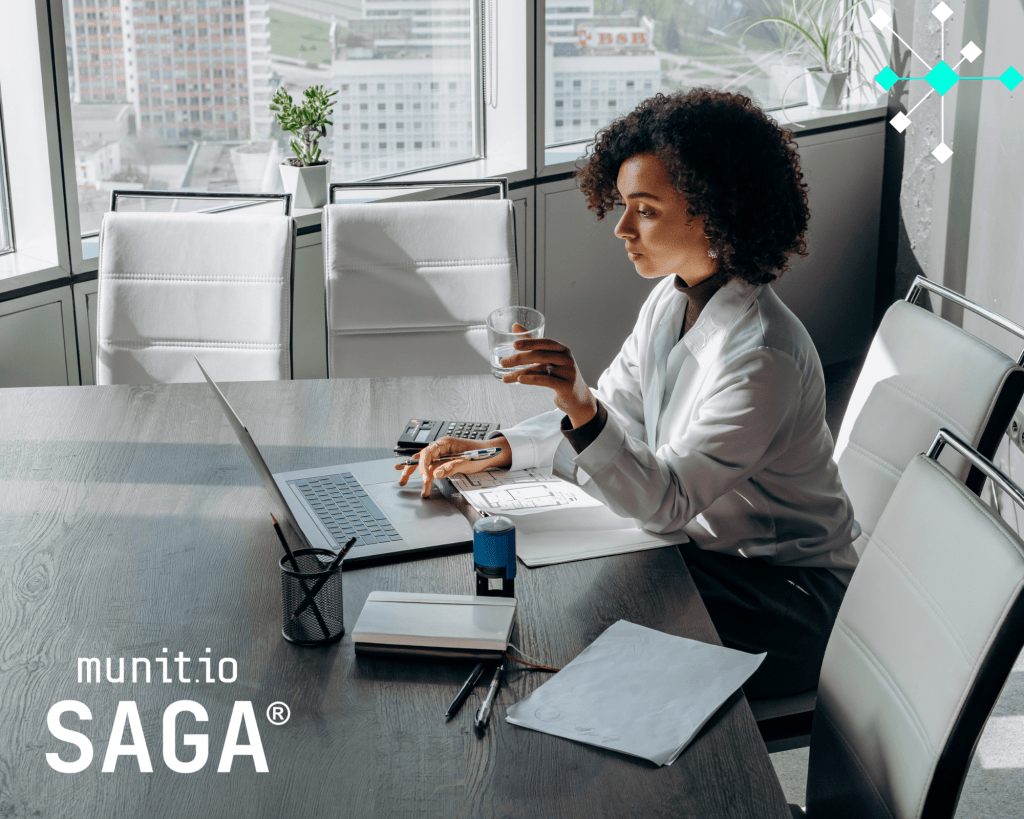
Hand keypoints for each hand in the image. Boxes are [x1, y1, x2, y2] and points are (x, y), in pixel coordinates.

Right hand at [395, 436, 511, 497]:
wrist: (491, 453)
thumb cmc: (481, 454)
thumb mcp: (467, 462)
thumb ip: (450, 467)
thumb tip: (435, 474)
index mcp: (445, 443)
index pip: (428, 452)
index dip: (423, 465)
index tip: (425, 477)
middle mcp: (441, 448)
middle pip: (422, 458)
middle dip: (413, 470)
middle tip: (405, 482)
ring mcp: (442, 454)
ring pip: (423, 462)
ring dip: (412, 472)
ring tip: (402, 481)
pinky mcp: (444, 461)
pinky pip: (429, 466)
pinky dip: (419, 470)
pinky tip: (405, 471)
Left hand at [499, 337, 597, 427]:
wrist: (577, 397)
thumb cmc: (560, 374)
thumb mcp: (548, 358)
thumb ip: (532, 342)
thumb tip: (515, 326)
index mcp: (562, 349)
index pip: (545, 342)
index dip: (530, 342)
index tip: (514, 344)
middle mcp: (566, 359)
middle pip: (541, 355)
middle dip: (520, 358)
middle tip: (503, 362)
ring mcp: (568, 372)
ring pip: (540, 370)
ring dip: (520, 373)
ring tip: (505, 378)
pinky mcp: (566, 386)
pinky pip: (547, 381)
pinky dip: (532, 380)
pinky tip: (520, 380)